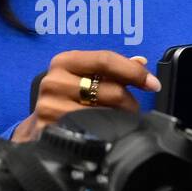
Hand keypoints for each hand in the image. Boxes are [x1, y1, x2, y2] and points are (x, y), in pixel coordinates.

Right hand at [13, 50, 158, 141]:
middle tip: (133, 109)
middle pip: (110, 89)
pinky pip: (91, 129)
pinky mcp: (50, 128)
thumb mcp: (84, 76)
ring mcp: (50, 106)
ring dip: (119, 118)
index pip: (105, 60)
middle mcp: (54, 81)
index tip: (152, 84)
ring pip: (104, 112)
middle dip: (129, 101)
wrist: (39, 125)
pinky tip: (104, 131)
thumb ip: (111, 69)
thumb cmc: (68, 97)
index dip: (134, 72)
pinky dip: (104, 131)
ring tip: (117, 120)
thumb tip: (141, 61)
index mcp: (64, 62)